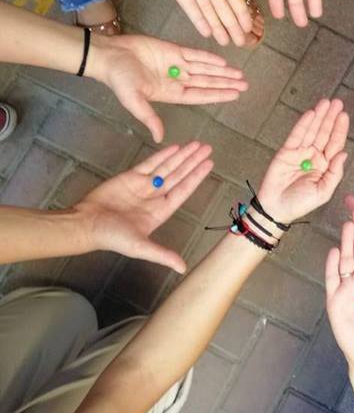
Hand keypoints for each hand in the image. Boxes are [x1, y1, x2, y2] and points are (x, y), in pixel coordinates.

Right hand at [75, 142, 213, 272]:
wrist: (85, 224)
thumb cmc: (111, 237)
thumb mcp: (140, 247)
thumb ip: (162, 254)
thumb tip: (183, 268)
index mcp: (160, 212)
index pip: (183, 191)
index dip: (196, 177)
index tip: (209, 165)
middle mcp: (154, 197)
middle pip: (178, 176)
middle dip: (193, 162)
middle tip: (207, 149)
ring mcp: (142, 186)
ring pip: (167, 167)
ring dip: (181, 156)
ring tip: (196, 144)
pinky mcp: (129, 177)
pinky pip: (150, 164)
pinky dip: (162, 155)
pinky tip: (175, 148)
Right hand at [89, 34, 247, 142]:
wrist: (108, 55)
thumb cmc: (119, 79)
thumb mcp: (134, 101)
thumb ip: (149, 118)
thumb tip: (159, 138)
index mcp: (170, 94)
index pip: (200, 96)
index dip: (218, 95)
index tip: (235, 95)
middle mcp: (176, 80)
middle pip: (206, 82)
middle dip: (225, 84)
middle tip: (245, 85)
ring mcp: (175, 64)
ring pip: (204, 69)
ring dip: (221, 71)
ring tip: (239, 74)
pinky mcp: (172, 50)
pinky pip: (194, 55)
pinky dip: (208, 58)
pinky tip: (223, 61)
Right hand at [257, 98, 348, 223]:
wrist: (276, 209)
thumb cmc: (300, 204)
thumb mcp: (323, 192)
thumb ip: (335, 173)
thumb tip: (344, 154)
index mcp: (325, 166)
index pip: (335, 144)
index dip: (340, 129)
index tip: (344, 115)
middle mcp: (314, 156)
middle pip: (324, 133)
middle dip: (330, 118)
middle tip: (337, 102)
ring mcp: (300, 153)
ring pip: (311, 131)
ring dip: (318, 116)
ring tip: (325, 103)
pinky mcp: (286, 151)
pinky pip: (296, 135)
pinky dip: (303, 124)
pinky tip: (310, 114)